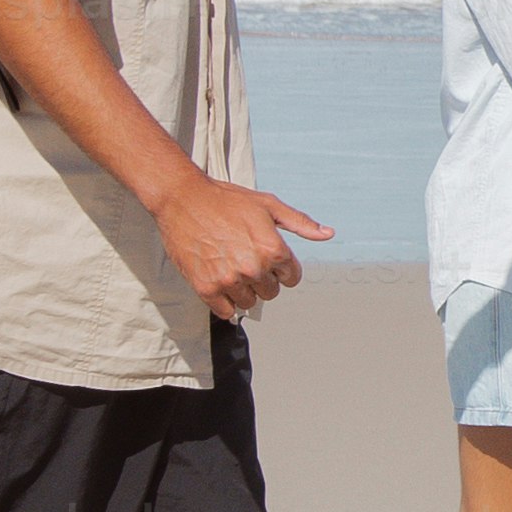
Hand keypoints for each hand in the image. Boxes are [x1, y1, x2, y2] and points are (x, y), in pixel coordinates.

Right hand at [152, 175, 331, 317]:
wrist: (183, 199)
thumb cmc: (226, 200)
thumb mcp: (269, 205)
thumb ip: (300, 223)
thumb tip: (327, 234)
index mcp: (273, 248)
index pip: (292, 278)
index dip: (282, 267)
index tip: (269, 257)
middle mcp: (253, 267)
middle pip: (271, 292)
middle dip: (264, 278)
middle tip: (247, 259)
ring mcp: (229, 280)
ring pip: (249, 302)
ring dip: (244, 290)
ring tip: (232, 268)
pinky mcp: (205, 288)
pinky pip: (226, 311)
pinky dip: (225, 302)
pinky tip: (221, 283)